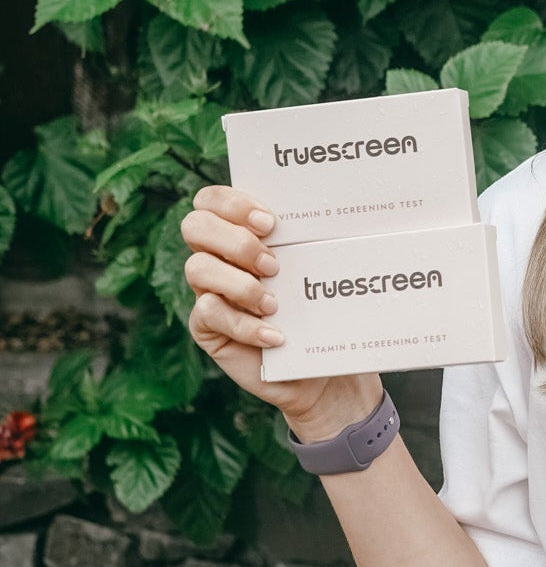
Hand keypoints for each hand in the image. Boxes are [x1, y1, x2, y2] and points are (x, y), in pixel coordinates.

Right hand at [181, 186, 380, 439]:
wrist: (321, 366)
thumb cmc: (320, 308)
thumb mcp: (316, 270)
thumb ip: (307, 240)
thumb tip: (330, 210)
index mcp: (238, 232)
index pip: (211, 200)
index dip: (232, 203)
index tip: (270, 222)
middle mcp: (217, 257)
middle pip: (194, 226)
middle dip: (235, 241)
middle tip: (273, 264)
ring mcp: (208, 291)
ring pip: (197, 268)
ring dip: (240, 283)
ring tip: (275, 304)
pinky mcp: (207, 327)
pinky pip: (209, 313)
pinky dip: (245, 325)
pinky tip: (275, 336)